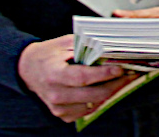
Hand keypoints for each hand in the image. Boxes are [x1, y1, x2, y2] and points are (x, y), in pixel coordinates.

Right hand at [17, 35, 133, 122]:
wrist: (27, 70)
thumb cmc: (48, 54)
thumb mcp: (64, 43)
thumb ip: (86, 46)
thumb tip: (110, 49)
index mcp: (54, 75)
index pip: (83, 77)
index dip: (104, 74)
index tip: (121, 69)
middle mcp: (55, 94)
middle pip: (93, 94)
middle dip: (115, 85)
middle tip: (131, 75)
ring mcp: (58, 107)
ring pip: (93, 103)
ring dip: (111, 92)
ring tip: (123, 80)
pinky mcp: (63, 115)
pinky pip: (88, 109)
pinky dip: (100, 99)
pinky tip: (108, 88)